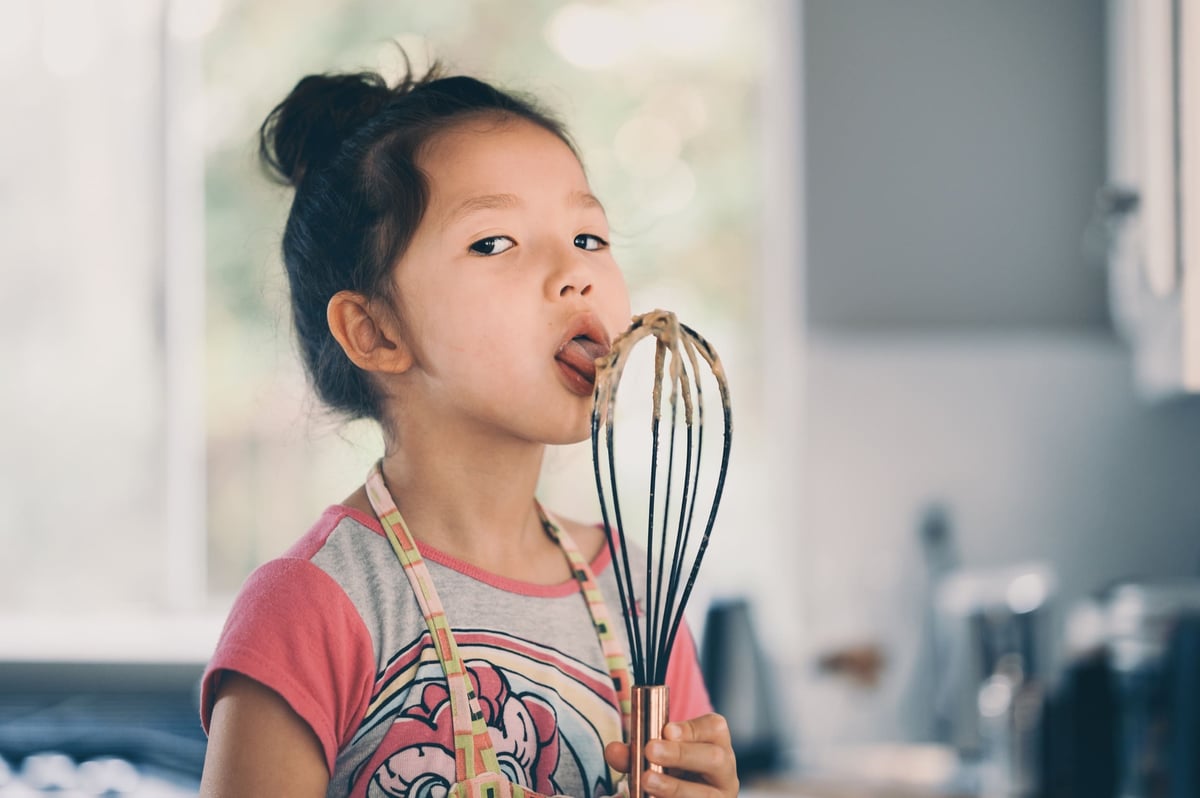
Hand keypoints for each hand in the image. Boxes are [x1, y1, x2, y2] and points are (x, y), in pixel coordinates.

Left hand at [604, 714, 738, 797]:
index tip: (666, 730)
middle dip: (681, 754)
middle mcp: (723, 773)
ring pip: (705, 794)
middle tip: (651, 750)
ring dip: (673, 787)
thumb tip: (613, 751)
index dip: (691, 728)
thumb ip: (637, 750)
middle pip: (714, 759)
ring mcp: (718, 797)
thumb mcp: (659, 755)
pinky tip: (640, 797)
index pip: (715, 728)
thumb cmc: (671, 770)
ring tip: (645, 780)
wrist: (681, 794)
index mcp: (716, 745)